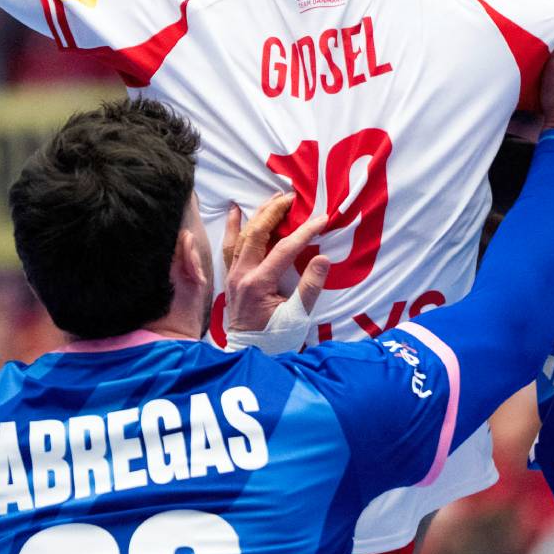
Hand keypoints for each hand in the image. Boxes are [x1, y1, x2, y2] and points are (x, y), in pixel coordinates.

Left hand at [221, 194, 331, 332]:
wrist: (250, 355)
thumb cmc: (276, 339)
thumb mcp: (298, 317)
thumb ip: (310, 287)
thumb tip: (324, 258)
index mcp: (258, 284)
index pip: (284, 249)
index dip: (305, 232)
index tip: (323, 219)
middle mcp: (241, 275)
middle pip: (257, 234)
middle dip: (276, 212)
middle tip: (293, 198)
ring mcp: (233, 275)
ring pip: (242, 236)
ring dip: (258, 215)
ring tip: (273, 198)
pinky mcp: (231, 277)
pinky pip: (229, 247)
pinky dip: (233, 227)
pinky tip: (235, 210)